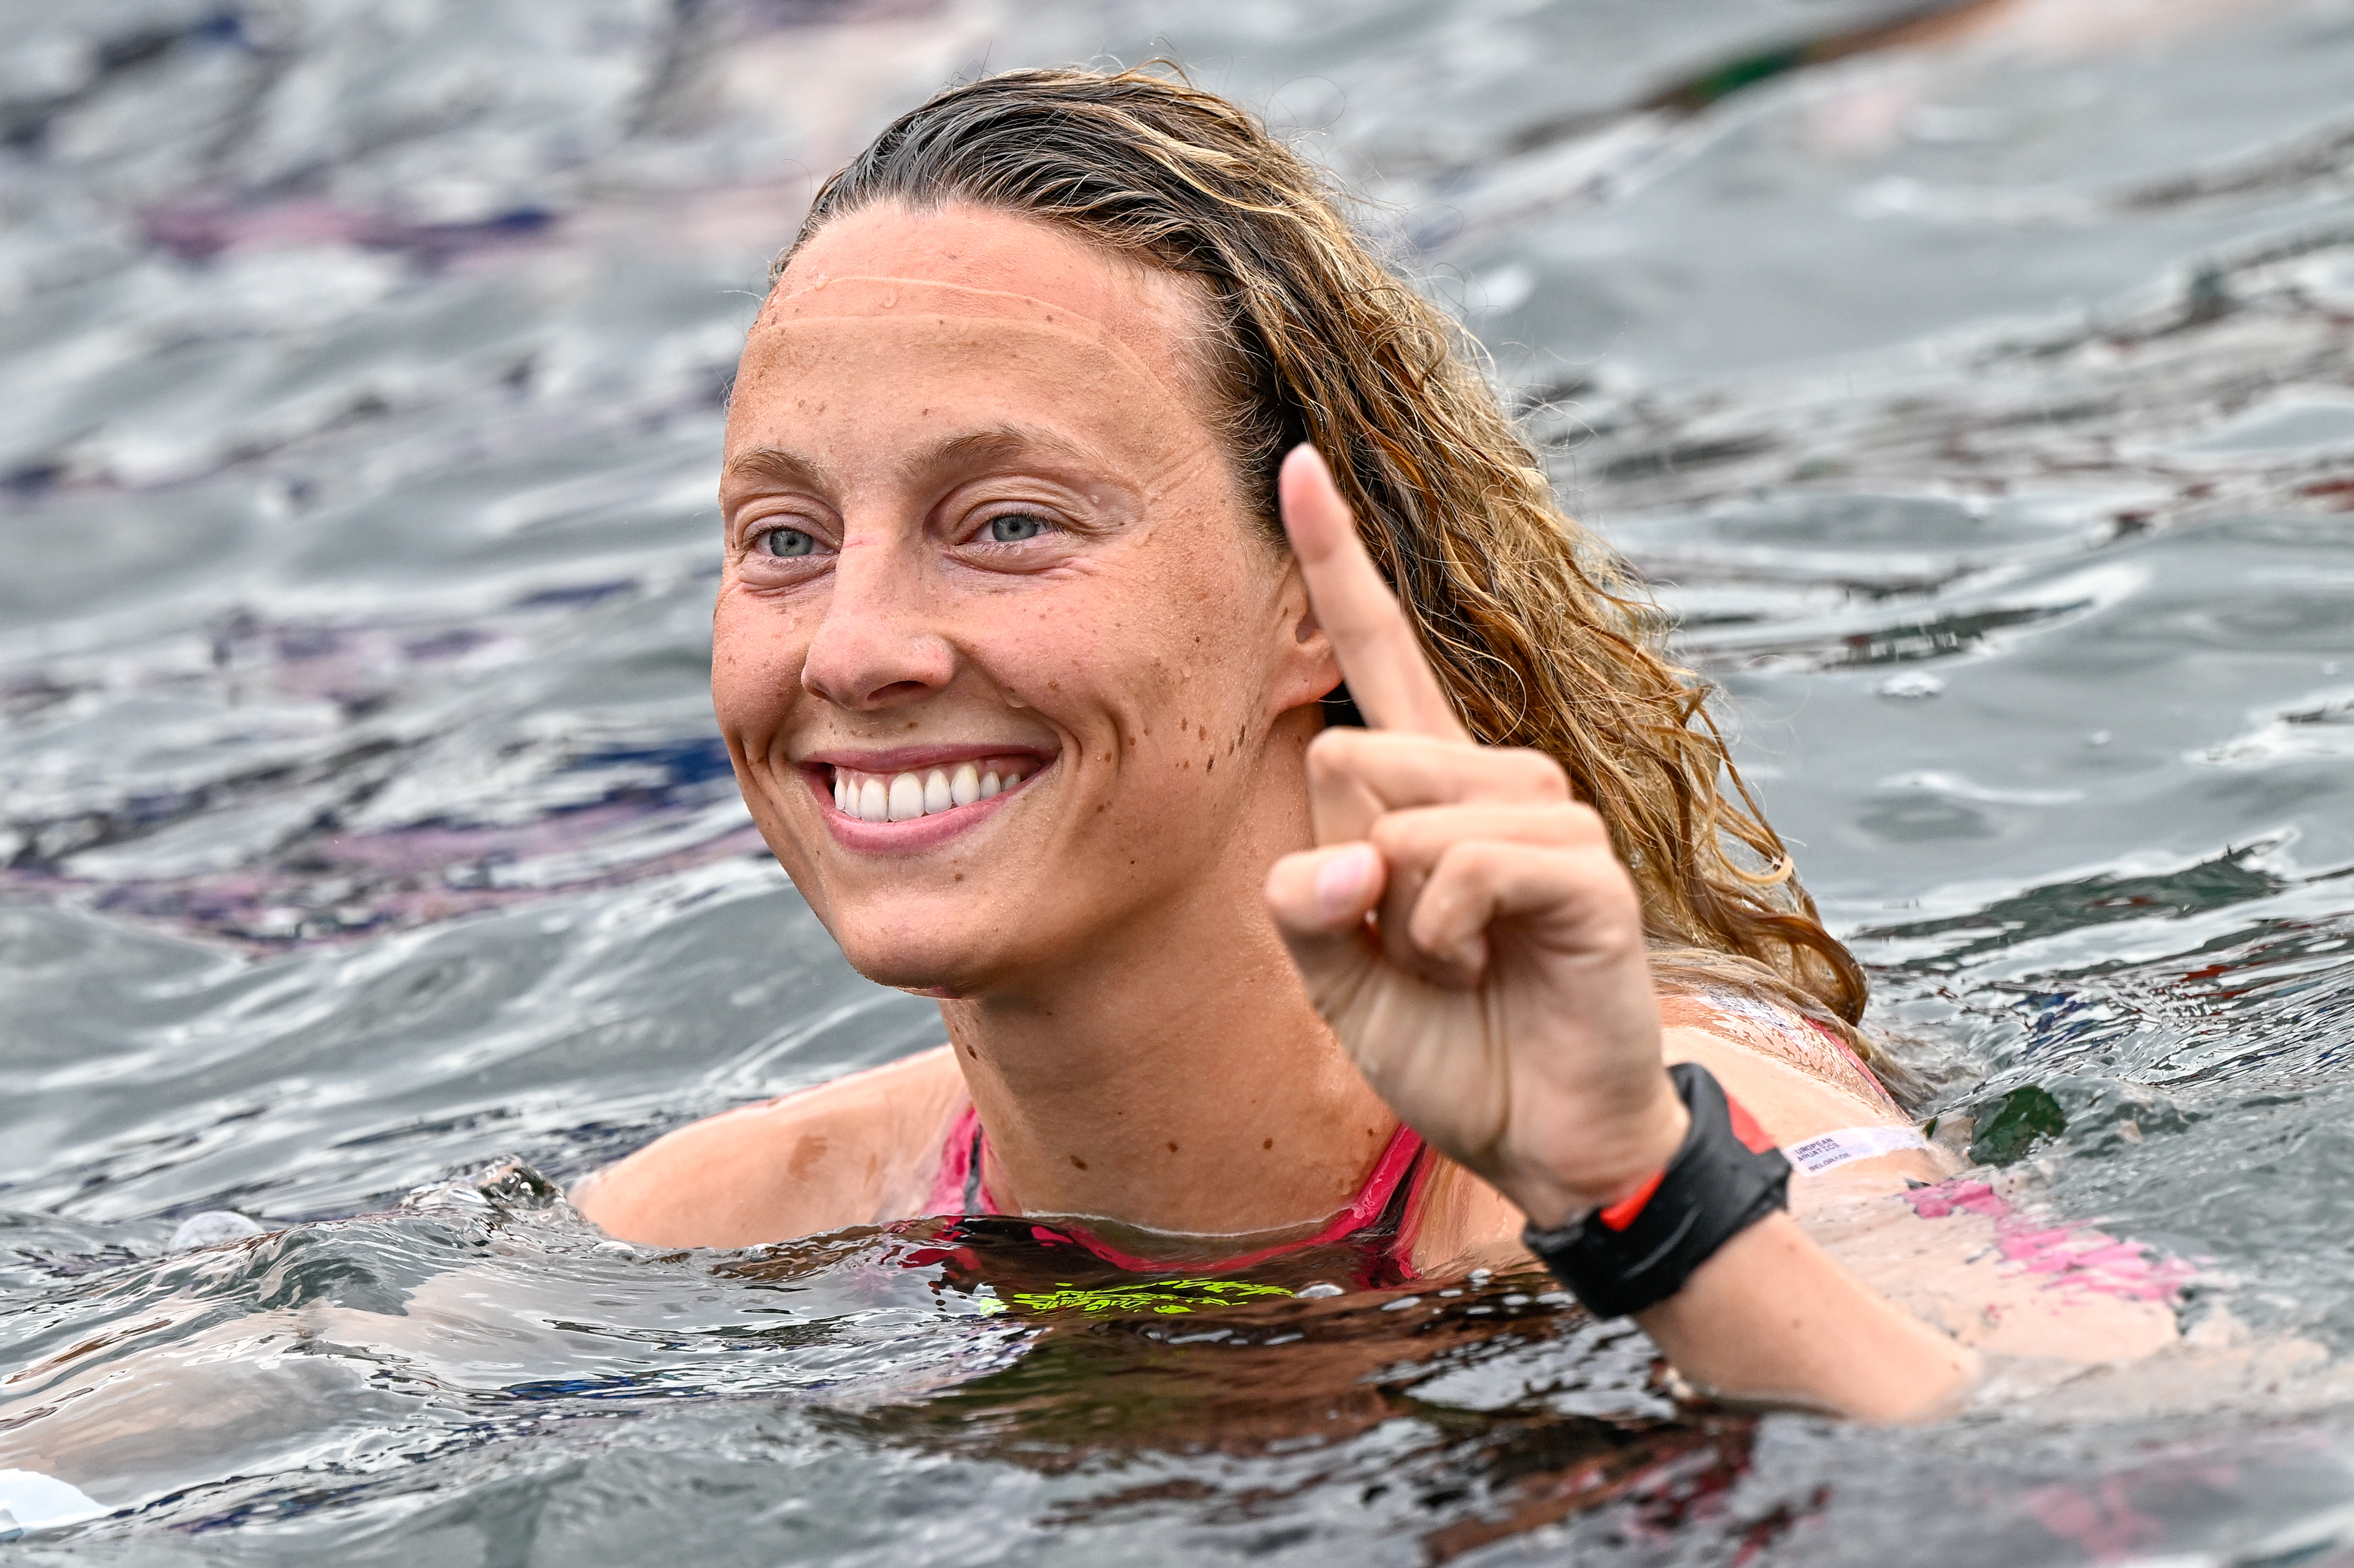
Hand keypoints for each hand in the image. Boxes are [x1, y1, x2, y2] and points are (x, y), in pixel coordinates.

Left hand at [1262, 447, 1688, 1228]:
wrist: (1542, 1135)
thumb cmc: (1445, 1043)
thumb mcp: (1333, 975)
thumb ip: (1303, 898)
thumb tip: (1350, 853)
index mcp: (1425, 785)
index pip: (1374, 650)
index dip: (1335, 558)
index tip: (1295, 458)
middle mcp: (1491, 775)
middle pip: (1345, 750)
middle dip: (1346, 866)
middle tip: (1411, 945)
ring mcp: (1548, 811)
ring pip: (1401, 815)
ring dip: (1400, 919)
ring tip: (1459, 963)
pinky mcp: (1587, 863)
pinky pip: (1464, 866)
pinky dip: (1446, 934)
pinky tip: (1488, 966)